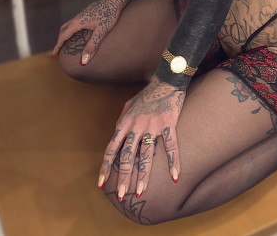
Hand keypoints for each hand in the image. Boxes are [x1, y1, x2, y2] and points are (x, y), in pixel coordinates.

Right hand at [49, 0, 120, 64]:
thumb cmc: (109, 15)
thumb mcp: (101, 32)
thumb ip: (92, 46)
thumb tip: (83, 61)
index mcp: (78, 22)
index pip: (63, 36)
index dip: (57, 46)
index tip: (53, 54)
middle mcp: (77, 18)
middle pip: (63, 30)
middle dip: (59, 40)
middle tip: (58, 50)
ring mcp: (82, 14)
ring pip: (69, 25)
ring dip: (65, 34)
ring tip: (67, 43)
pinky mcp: (87, 13)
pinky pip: (75, 22)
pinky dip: (71, 29)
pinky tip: (79, 33)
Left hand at [99, 76, 185, 198]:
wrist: (165, 80)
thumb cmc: (147, 94)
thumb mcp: (128, 106)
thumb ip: (122, 121)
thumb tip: (116, 135)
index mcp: (124, 123)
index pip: (112, 149)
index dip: (106, 167)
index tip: (101, 184)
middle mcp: (136, 126)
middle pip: (127, 156)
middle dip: (123, 177)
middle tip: (121, 195)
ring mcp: (152, 126)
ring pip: (146, 155)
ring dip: (144, 175)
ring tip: (142, 192)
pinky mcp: (168, 124)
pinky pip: (171, 146)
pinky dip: (174, 162)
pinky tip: (175, 177)